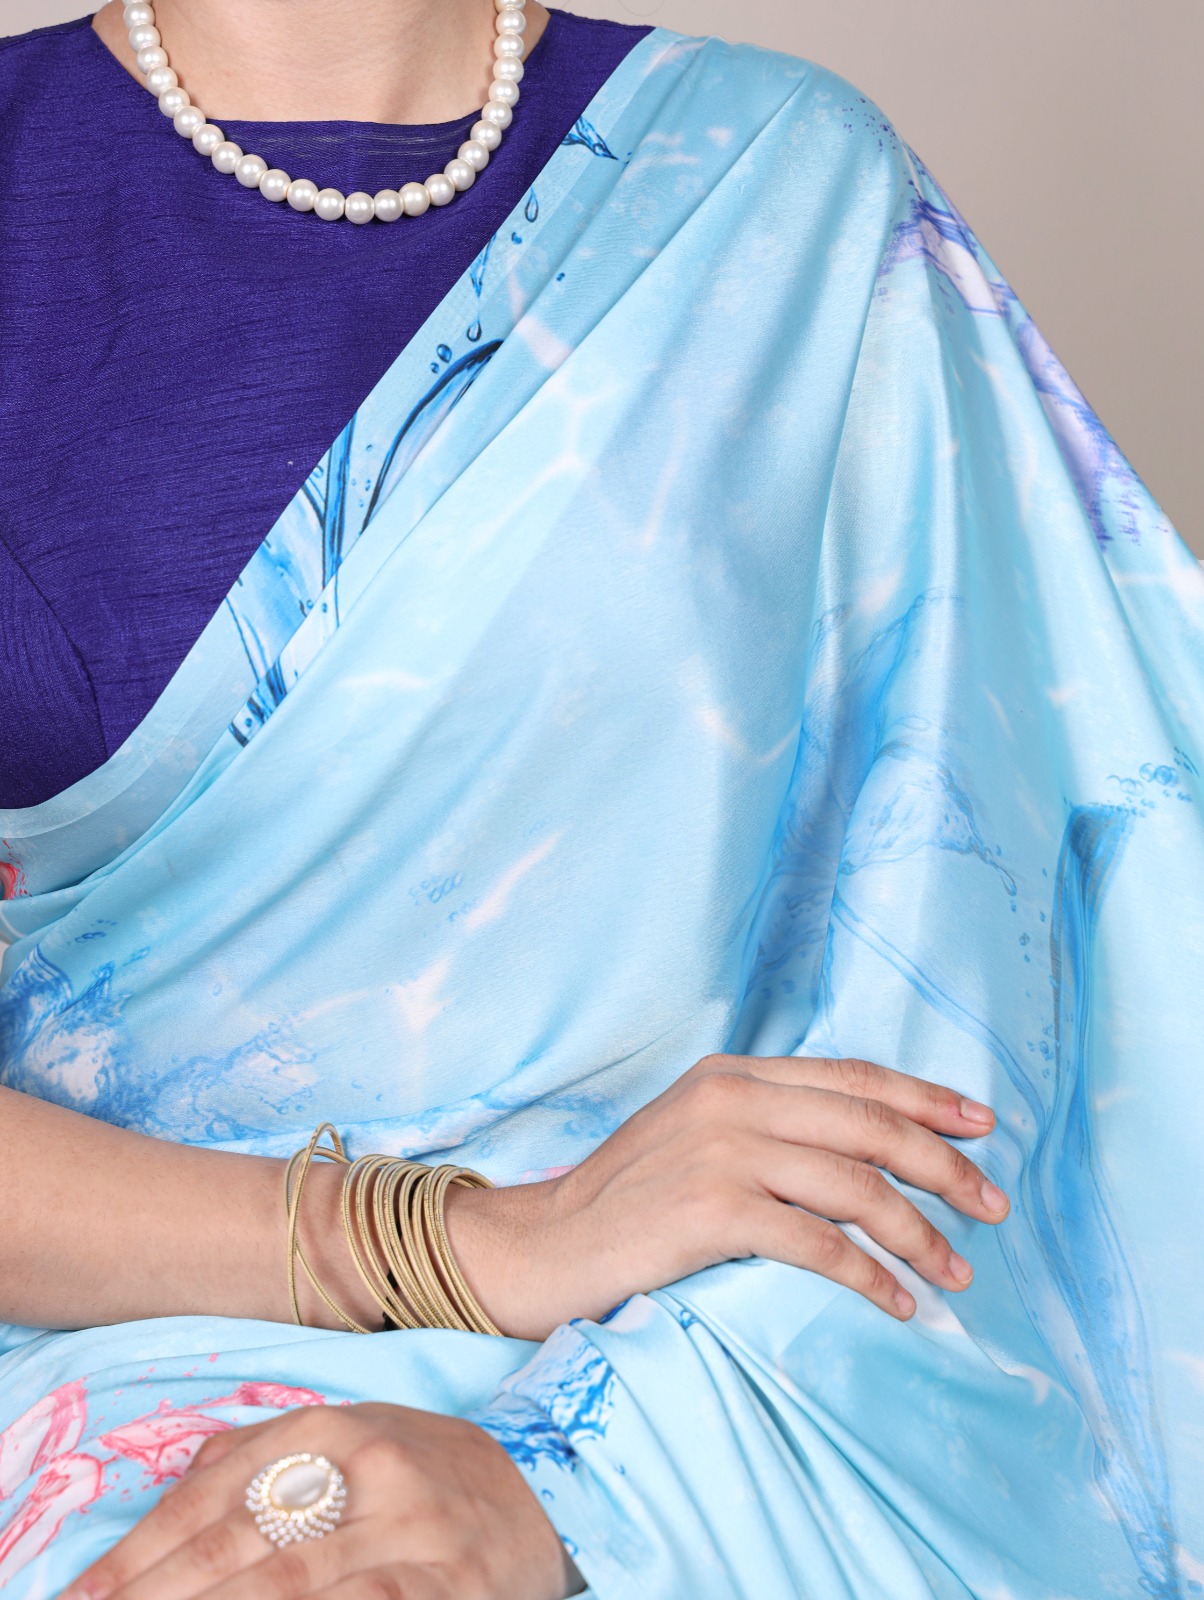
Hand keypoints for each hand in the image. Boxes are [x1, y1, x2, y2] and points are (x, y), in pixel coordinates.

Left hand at [59, 1403, 578, 1599]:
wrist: (548, 1488)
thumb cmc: (422, 1473)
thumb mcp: (344, 1439)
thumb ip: (258, 1458)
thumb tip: (162, 1509)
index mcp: (331, 1426)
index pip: (211, 1498)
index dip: (138, 1556)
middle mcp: (369, 1467)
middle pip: (237, 1548)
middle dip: (159, 1595)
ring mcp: (414, 1527)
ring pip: (291, 1586)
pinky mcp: (453, 1583)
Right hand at [447, 1054, 1009, 1336]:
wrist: (541, 1246)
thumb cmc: (625, 1201)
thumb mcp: (694, 1134)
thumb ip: (764, 1123)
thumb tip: (861, 1149)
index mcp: (732, 1074)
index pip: (853, 1076)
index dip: (926, 1098)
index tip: (982, 1125)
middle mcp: (731, 1099)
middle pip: (869, 1125)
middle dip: (944, 1167)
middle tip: (994, 1206)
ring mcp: (721, 1151)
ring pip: (855, 1185)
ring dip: (920, 1232)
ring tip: (957, 1271)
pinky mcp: (712, 1210)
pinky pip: (819, 1243)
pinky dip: (870, 1276)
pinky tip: (897, 1302)